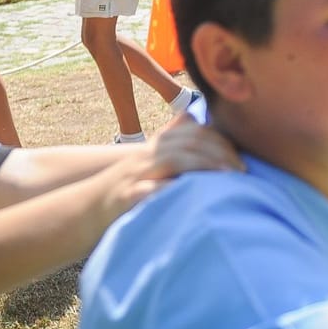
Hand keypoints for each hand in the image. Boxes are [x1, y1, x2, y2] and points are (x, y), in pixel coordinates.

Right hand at [98, 117, 241, 218]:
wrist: (83, 211)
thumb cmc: (124, 188)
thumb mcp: (147, 161)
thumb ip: (170, 140)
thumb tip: (192, 117)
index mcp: (156, 146)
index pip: (194, 132)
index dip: (221, 141)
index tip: (243, 157)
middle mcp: (147, 155)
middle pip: (188, 142)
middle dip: (219, 153)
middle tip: (243, 170)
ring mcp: (136, 174)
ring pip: (173, 159)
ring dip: (204, 166)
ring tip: (228, 177)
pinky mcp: (126, 197)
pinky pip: (150, 191)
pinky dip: (172, 191)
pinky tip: (191, 197)